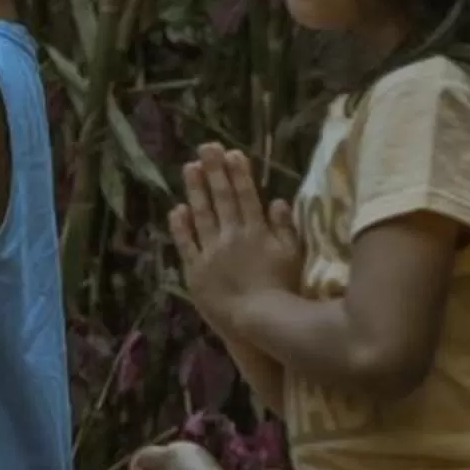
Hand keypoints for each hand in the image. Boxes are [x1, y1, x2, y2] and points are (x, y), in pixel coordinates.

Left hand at [170, 144, 302, 339]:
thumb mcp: (293, 257)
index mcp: (256, 232)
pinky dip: (180, 226)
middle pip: (221, 198)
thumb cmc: (282, 290)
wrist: (258, 323)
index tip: (232, 152)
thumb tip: (277, 200)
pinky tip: (177, 209)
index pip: (246, 196)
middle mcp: (231, 237)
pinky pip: (185, 243)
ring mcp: (210, 253)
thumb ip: (285, 228)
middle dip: (214, 170)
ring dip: (195, 190)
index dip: (239, 173)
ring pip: (201, 215)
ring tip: (190, 167)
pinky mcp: (195, 270)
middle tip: (206, 147)